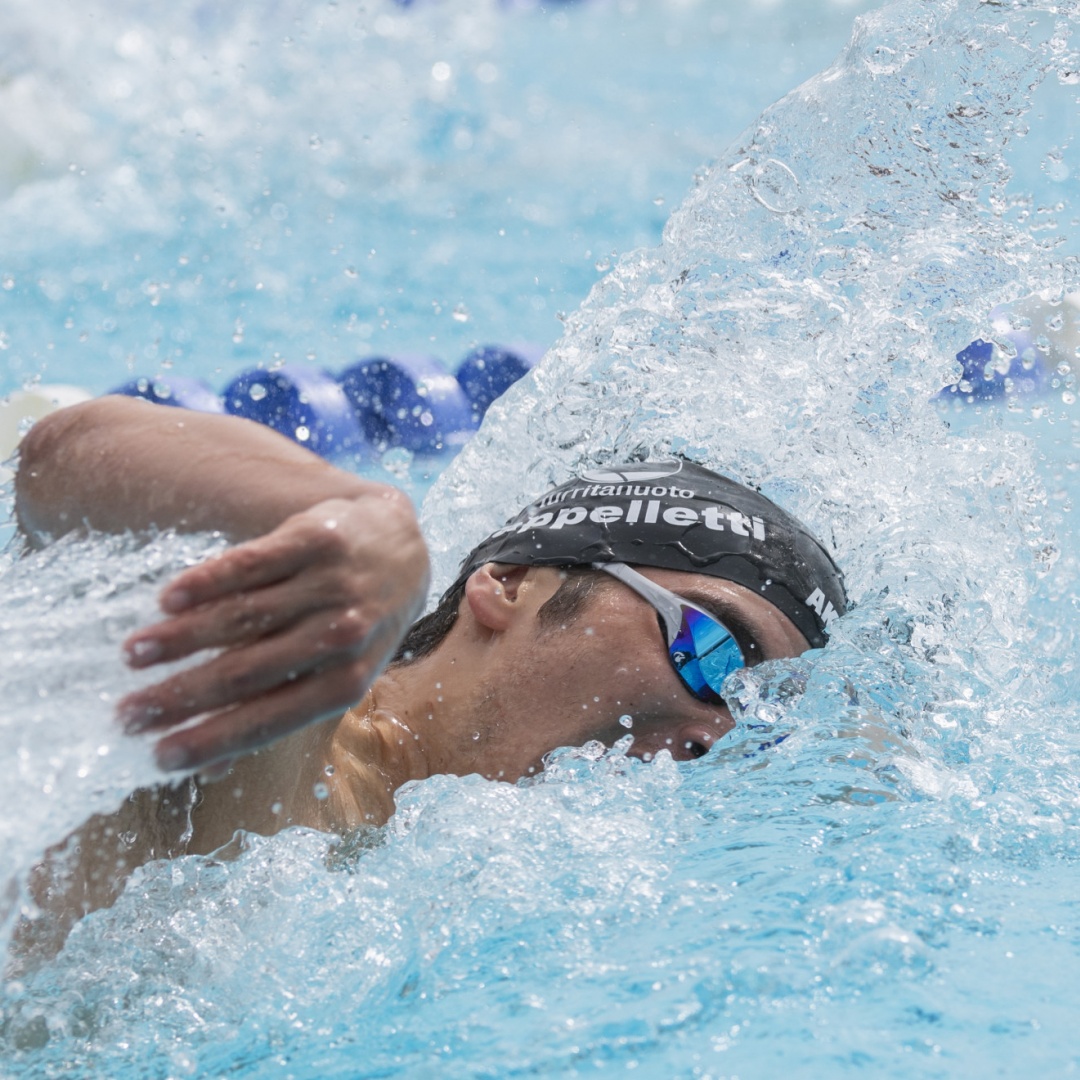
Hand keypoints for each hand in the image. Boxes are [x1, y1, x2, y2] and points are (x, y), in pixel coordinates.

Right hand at [117, 490, 429, 772]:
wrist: (399, 547)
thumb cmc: (355, 626)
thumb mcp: (338, 673)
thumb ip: (281, 708)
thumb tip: (210, 765)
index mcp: (347, 682)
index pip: (268, 719)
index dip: (211, 739)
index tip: (158, 756)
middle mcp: (342, 635)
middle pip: (246, 671)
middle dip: (180, 697)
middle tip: (127, 713)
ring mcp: (331, 585)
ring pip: (242, 616)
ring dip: (180, 639)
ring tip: (132, 655)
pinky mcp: (315, 540)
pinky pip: (250, 564)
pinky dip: (205, 583)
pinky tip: (167, 600)